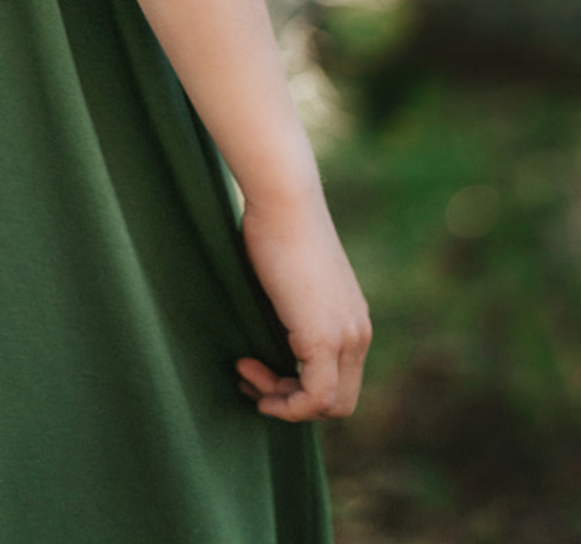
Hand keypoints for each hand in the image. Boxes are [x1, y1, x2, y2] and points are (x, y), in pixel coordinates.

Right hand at [234, 192, 370, 420]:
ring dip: (283, 400)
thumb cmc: (275, 226)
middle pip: (340, 401)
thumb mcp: (291, 279)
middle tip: (252, 375)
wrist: (284, 200)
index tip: (257, 364)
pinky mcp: (324, 339)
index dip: (299, 386)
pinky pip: (315, 398)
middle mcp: (358, 333)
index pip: (339, 379)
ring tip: (246, 370)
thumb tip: (268, 326)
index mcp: (353, 319)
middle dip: (293, 400)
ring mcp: (346, 337)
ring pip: (329, 404)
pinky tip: (251, 375)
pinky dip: (286, 403)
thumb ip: (292, 308)